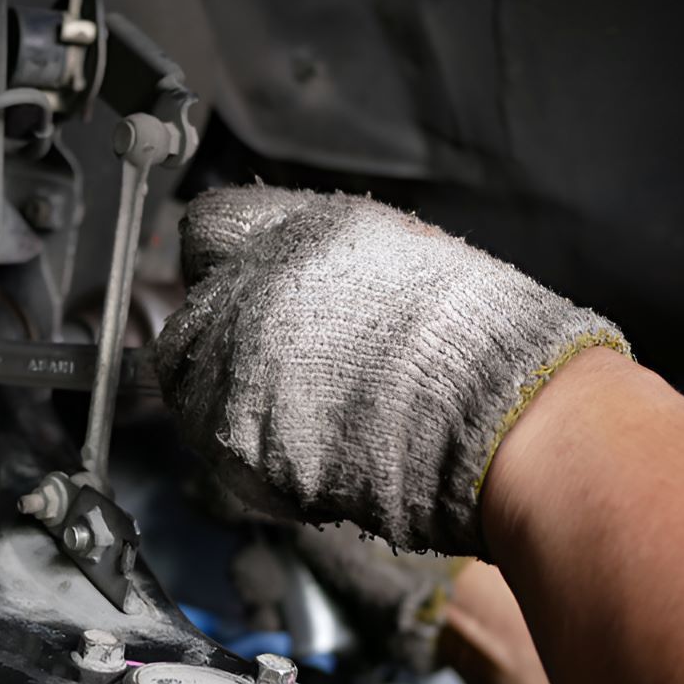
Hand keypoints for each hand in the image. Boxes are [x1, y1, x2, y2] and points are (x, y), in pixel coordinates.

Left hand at [154, 186, 627, 554]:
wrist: (500, 422)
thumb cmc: (478, 345)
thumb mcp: (398, 258)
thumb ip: (318, 260)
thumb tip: (281, 276)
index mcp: (297, 230)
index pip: (205, 228)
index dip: (220, 264)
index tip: (234, 289)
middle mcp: (250, 286)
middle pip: (184, 315)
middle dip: (214, 342)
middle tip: (270, 374)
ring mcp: (233, 361)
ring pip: (187, 384)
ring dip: (223, 401)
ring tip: (299, 421)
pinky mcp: (231, 434)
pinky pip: (212, 442)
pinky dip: (243, 452)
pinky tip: (305, 454)